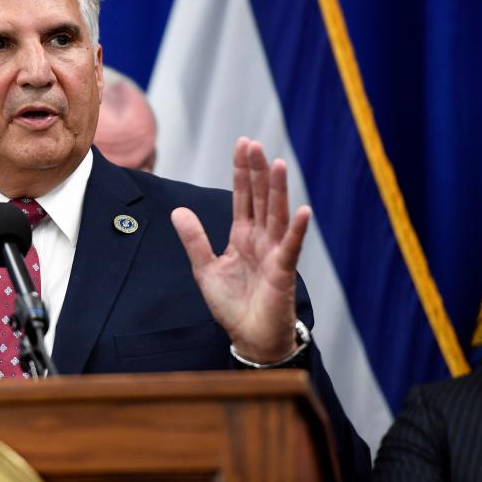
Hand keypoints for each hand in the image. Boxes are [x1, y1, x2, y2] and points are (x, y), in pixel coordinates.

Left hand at [171, 137, 310, 362]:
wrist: (250, 338)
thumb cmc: (233, 305)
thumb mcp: (205, 269)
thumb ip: (194, 240)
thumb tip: (178, 210)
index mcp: (242, 236)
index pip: (243, 196)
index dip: (242, 171)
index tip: (242, 144)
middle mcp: (260, 239)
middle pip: (260, 198)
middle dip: (257, 171)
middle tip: (254, 144)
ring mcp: (273, 253)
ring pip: (276, 215)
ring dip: (278, 190)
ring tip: (278, 163)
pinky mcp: (282, 272)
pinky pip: (291, 248)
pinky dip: (297, 230)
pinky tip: (304, 211)